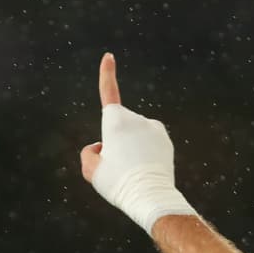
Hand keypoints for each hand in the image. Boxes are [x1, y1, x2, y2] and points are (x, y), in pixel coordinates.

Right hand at [79, 53, 195, 233]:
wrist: (150, 196)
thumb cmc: (117, 183)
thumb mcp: (91, 171)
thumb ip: (89, 154)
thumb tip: (101, 146)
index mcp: (115, 121)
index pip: (109, 92)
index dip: (107, 74)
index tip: (109, 56)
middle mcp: (135, 118)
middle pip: (117, 126)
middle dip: (113, 140)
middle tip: (115, 166)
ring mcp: (153, 127)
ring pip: (133, 135)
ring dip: (129, 148)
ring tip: (131, 171)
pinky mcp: (164, 138)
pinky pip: (147, 142)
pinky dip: (144, 152)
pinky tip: (144, 168)